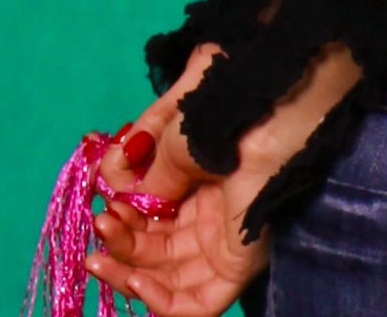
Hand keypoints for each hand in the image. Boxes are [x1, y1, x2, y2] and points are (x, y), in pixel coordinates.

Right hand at [87, 38, 364, 315]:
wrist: (287, 91)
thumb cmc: (236, 91)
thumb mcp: (180, 121)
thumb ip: (147, 162)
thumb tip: (116, 190)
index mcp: (198, 173)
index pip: (150, 212)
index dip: (121, 213)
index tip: (102, 203)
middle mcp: (210, 209)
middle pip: (155, 247)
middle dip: (119, 243)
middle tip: (99, 228)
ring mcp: (225, 237)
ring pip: (170, 278)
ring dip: (130, 273)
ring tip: (103, 256)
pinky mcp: (241, 262)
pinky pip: (199, 302)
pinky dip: (163, 301)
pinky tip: (136, 280)